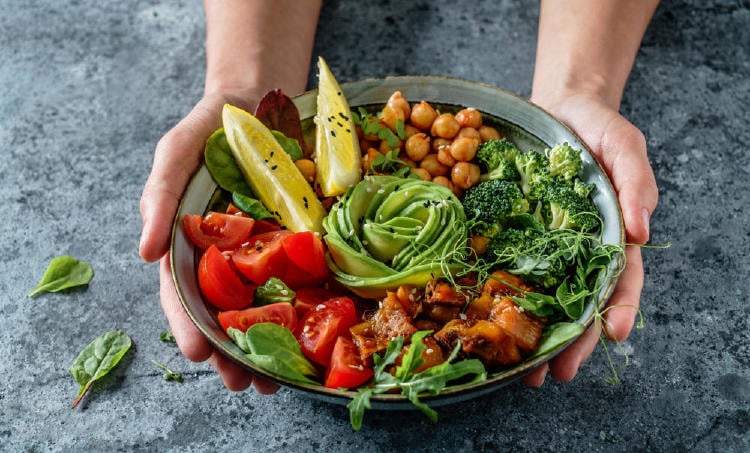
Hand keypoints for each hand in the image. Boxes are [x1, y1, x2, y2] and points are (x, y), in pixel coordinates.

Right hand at [139, 91, 278, 393]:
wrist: (257, 100)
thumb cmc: (207, 128)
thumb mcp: (175, 153)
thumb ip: (158, 196)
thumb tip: (142, 253)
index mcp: (190, 241)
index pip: (183, 291)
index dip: (188, 324)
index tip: (199, 354)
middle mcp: (225, 253)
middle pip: (224, 311)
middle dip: (232, 351)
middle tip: (245, 384)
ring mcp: (261, 249)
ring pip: (261, 305)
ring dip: (267, 345)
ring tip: (275, 381)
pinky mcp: (294, 240)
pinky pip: (298, 278)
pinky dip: (301, 311)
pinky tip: (311, 339)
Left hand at [522, 92, 657, 385]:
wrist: (557, 110)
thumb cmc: (597, 129)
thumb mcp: (624, 146)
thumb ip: (636, 182)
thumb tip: (642, 230)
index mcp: (609, 236)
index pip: (620, 280)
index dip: (619, 308)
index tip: (613, 334)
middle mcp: (576, 249)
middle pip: (578, 302)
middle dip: (572, 340)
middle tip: (558, 372)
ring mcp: (544, 245)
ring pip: (541, 297)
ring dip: (535, 334)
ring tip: (523, 369)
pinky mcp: (513, 235)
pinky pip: (507, 269)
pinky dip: (502, 298)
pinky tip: (489, 323)